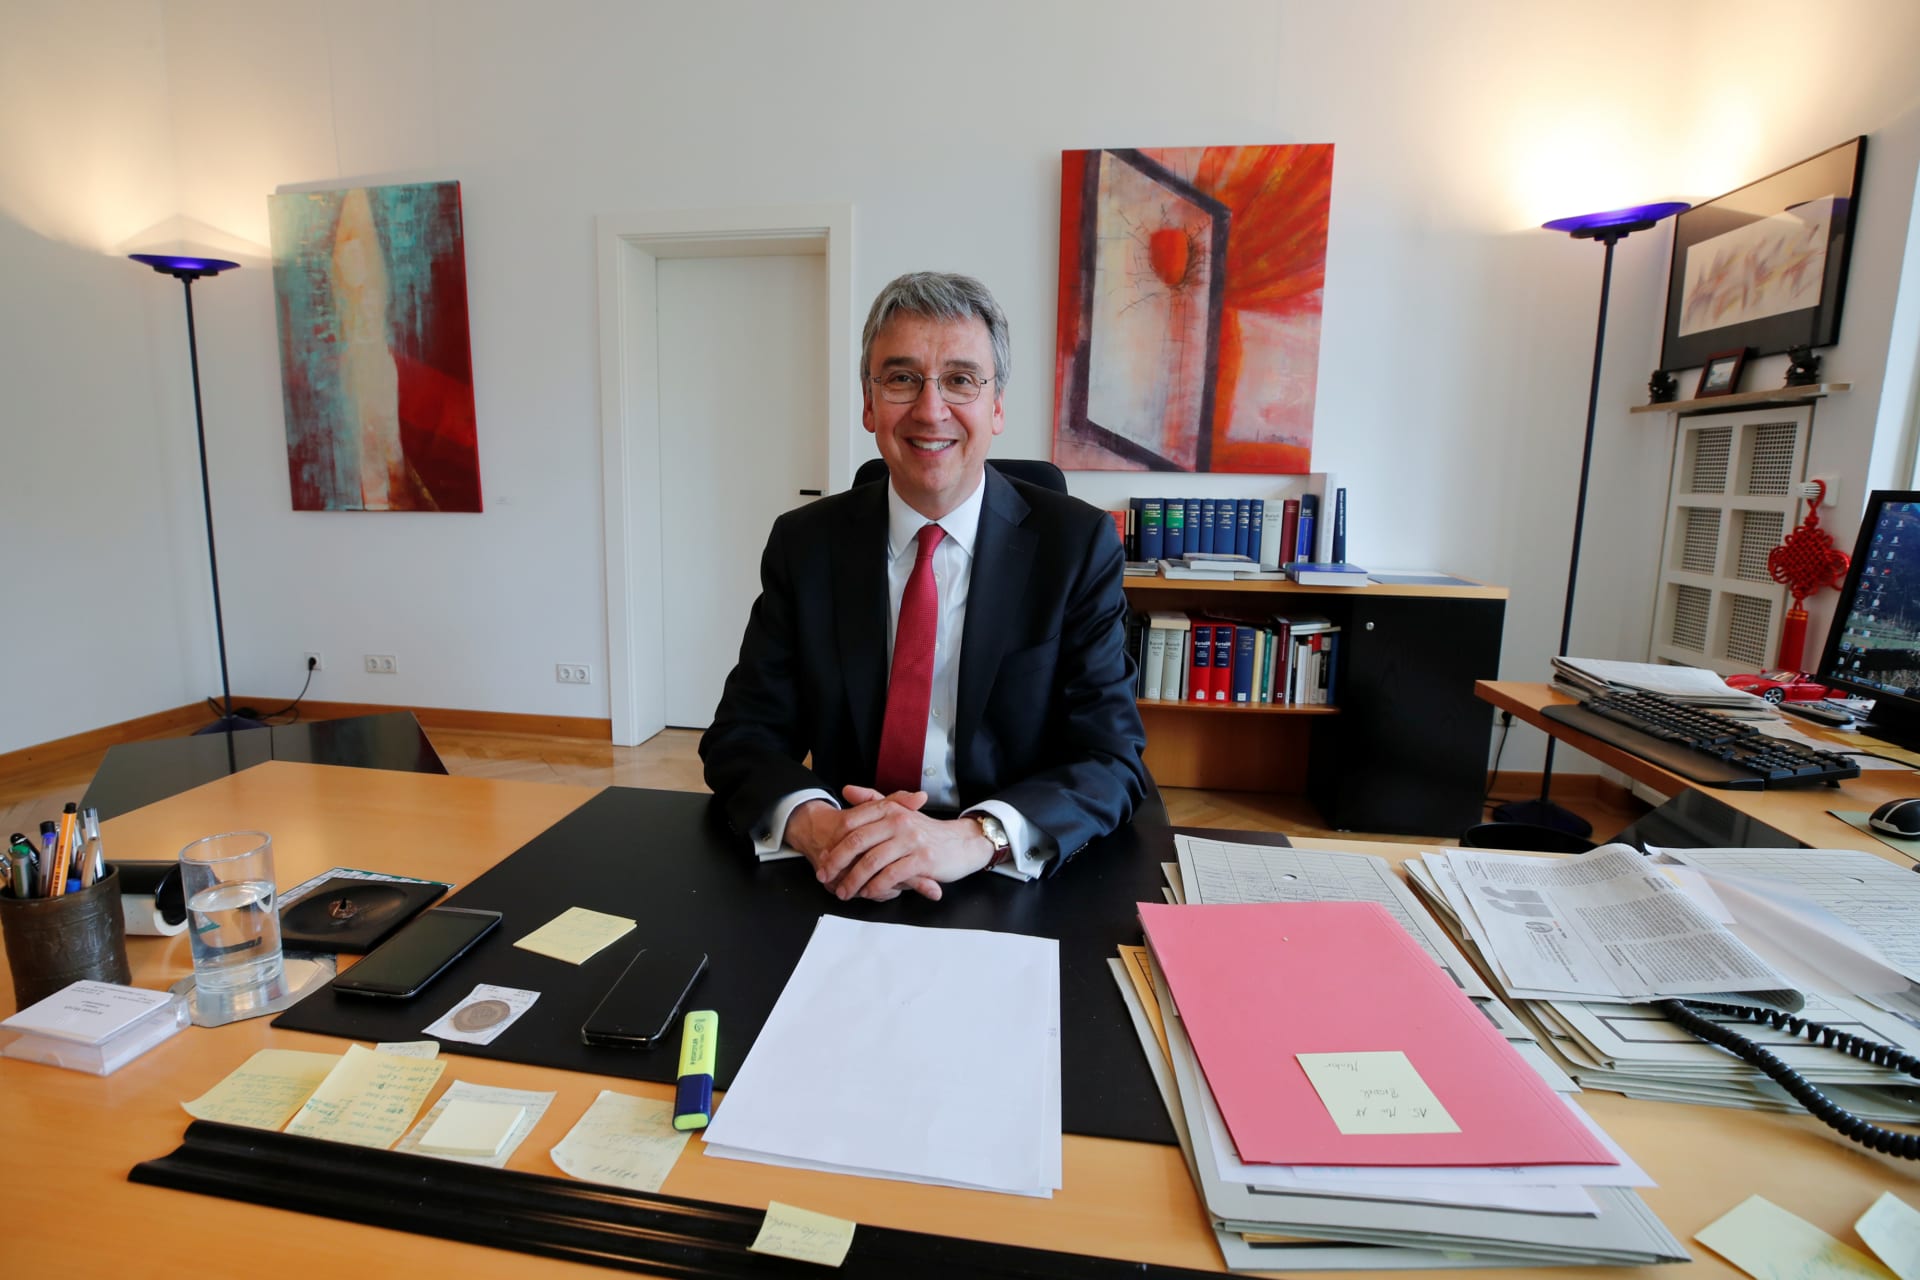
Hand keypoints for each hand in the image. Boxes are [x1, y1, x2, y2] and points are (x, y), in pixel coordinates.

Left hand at [803, 786, 994, 901]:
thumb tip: (846, 790)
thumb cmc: (927, 832)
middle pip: (857, 842)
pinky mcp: (922, 860)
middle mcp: (899, 821)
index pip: (853, 823)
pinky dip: (876, 887)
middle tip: (825, 878)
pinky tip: (869, 893)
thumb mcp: (900, 811)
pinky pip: (892, 876)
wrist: (963, 843)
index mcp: (890, 809)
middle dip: (837, 863)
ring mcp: (911, 840)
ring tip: (845, 892)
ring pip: (872, 861)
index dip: (835, 843)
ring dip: (854, 880)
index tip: (823, 859)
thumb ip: (873, 801)